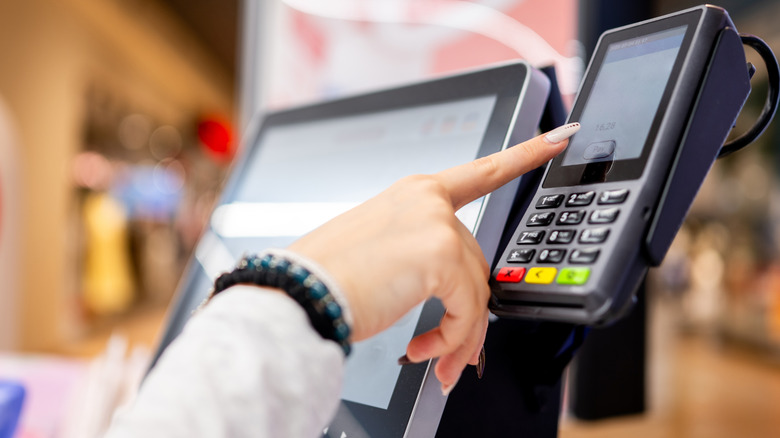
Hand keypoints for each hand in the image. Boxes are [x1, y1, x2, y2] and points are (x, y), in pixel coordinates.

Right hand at [288, 123, 578, 391]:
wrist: (298, 295)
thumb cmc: (329, 277)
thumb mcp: (384, 254)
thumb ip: (428, 261)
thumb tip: (462, 296)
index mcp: (414, 193)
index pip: (481, 172)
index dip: (524, 155)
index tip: (556, 140)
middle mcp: (427, 200)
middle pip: (476, 261)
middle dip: (468, 311)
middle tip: (451, 349)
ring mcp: (435, 222)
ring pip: (476, 289)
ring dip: (460, 334)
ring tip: (435, 357)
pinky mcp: (438, 253)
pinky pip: (469, 308)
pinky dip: (454, 339)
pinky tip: (426, 350)